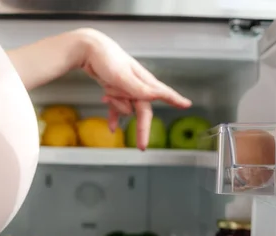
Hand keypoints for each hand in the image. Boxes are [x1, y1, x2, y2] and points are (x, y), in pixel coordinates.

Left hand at [76, 29, 191, 149]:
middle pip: (143, 111)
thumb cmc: (107, 59)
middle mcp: (137, 85)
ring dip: (116, 105)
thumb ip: (138, 88)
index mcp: (143, 81)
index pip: (162, 94)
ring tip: (107, 91)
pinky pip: (117, 108)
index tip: (186, 105)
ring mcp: (126, 88)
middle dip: (142, 128)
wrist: (88, 49)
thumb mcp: (122, 75)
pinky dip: (113, 116)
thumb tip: (155, 96)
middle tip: (142, 147)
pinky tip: (112, 128)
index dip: (174, 100)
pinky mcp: (115, 90)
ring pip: (126, 108)